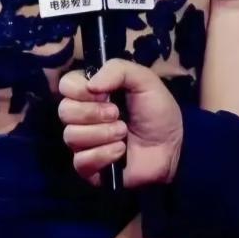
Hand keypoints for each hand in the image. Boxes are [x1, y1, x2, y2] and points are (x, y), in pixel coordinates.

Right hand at [58, 59, 183, 187]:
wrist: (173, 146)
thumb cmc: (157, 111)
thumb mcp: (144, 80)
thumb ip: (118, 69)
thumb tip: (91, 85)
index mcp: (91, 92)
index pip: (66, 85)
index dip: (81, 89)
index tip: (104, 93)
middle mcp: (82, 116)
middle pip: (65, 111)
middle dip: (93, 112)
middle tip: (117, 114)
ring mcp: (84, 143)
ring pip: (71, 136)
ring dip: (102, 133)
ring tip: (123, 133)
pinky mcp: (89, 167)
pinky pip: (81, 161)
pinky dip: (103, 155)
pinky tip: (120, 151)